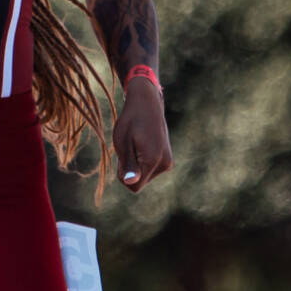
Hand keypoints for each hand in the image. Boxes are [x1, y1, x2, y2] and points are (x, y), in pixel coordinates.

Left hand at [113, 74, 172, 190]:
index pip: (134, 186)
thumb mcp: (123, 143)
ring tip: (136, 144)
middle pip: (140, 182)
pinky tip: (142, 144)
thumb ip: (129, 165)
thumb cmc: (130, 121)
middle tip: (129, 147)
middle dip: (130, 170)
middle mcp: (164, 164)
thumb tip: (132, 183)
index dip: (124, 174)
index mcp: (153, 161)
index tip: (122, 157)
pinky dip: (142, 161)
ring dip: (136, 164)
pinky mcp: (168, 159)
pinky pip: (150, 169)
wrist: (147, 104)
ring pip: (144, 176)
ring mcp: (168, 162)